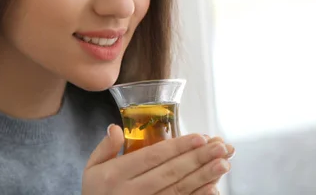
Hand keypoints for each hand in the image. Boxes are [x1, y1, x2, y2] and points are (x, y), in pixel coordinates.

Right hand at [82, 124, 233, 194]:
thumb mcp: (92, 169)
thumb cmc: (96, 194)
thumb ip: (105, 148)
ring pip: (179, 190)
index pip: (153, 157)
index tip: (200, 137)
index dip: (178, 146)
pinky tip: (213, 189)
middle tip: (221, 147)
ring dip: (204, 176)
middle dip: (199, 158)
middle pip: (171, 172)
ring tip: (224, 163)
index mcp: (117, 175)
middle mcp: (132, 192)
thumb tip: (116, 128)